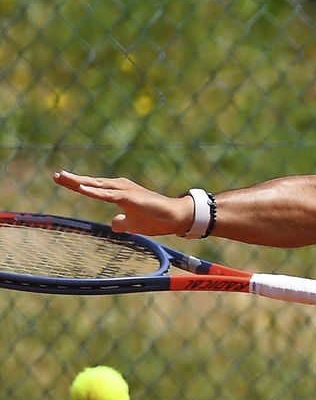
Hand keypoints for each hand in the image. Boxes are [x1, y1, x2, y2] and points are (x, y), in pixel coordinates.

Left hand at [52, 171, 193, 235]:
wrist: (175, 217)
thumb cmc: (156, 219)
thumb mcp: (133, 224)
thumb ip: (122, 222)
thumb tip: (113, 224)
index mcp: (119, 193)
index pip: (94, 188)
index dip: (78, 184)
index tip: (61, 179)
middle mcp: (120, 188)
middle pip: (92, 183)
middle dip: (74, 179)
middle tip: (56, 175)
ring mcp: (125, 191)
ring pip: (97, 186)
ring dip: (80, 182)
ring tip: (63, 178)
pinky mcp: (129, 197)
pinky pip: (107, 194)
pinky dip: (93, 191)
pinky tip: (81, 188)